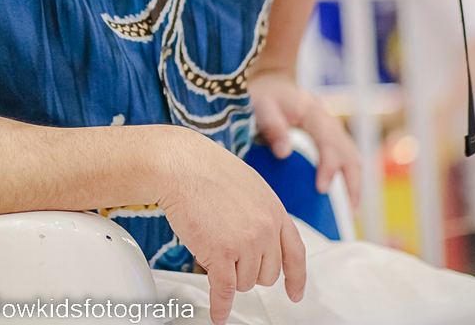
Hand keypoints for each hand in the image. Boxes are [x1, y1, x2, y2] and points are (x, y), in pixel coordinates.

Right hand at [157, 128, 305, 324]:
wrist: (180, 165)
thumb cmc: (205, 168)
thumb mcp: (248, 185)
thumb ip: (260, 212)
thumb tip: (259, 234)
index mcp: (275, 211)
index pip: (295, 254)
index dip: (295, 278)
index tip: (294, 293)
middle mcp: (266, 228)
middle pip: (267, 274)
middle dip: (247, 271)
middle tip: (228, 256)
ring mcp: (245, 242)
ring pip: (243, 282)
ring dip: (227, 274)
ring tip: (210, 248)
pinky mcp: (221, 253)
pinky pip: (225, 290)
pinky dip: (221, 306)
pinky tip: (218, 314)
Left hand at [248, 69, 360, 209]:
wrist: (272, 81)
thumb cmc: (264, 95)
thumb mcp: (261, 106)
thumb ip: (272, 127)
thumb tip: (284, 154)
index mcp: (312, 112)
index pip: (328, 142)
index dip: (329, 167)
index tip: (322, 189)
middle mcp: (327, 119)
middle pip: (350, 152)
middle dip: (353, 182)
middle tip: (351, 212)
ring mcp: (331, 127)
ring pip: (353, 155)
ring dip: (356, 182)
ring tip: (354, 211)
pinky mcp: (329, 135)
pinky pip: (346, 156)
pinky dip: (349, 175)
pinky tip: (346, 194)